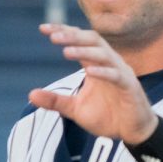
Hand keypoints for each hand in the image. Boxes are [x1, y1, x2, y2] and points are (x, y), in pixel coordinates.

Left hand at [29, 23, 157, 143]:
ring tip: (66, 51)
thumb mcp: (76, 110)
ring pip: (104, 54)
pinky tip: (90, 71)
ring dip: (85, 51)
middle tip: (53, 36)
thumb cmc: (108, 117)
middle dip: (73, 36)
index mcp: (95, 64)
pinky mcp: (130, 87)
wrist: (132, 133)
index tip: (43, 28)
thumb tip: (30, 94)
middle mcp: (109, 63)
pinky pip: (117, 76)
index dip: (63, 31)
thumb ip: (55, 101)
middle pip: (92, 40)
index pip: (79, 41)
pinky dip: (104, 72)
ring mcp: (121, 73)